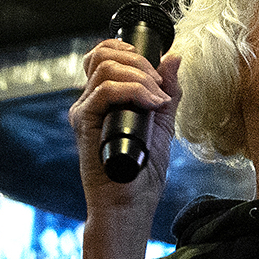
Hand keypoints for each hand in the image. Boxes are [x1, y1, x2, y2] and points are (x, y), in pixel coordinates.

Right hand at [68, 39, 182, 223]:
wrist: (129, 206)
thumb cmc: (142, 174)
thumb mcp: (163, 124)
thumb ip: (168, 92)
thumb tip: (174, 58)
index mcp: (104, 100)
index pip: (105, 55)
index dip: (131, 52)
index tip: (157, 73)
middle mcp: (90, 102)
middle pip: (103, 54)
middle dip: (140, 62)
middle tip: (160, 87)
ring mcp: (85, 111)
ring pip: (106, 67)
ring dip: (140, 77)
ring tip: (158, 99)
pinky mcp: (84, 123)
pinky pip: (105, 91)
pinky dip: (134, 91)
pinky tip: (152, 106)